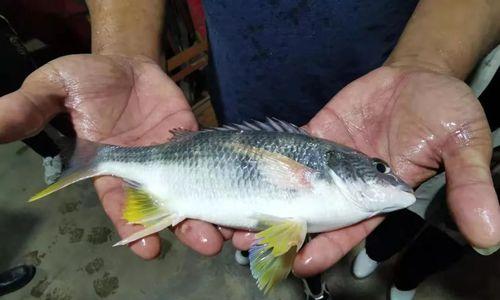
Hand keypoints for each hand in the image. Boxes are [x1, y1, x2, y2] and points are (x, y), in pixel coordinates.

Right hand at [0, 54, 229, 258]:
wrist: (125, 59)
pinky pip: (215, 163)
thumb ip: (29, 109)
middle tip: (208, 244)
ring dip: (215, 212)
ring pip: (198, 193)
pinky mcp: (198, 141)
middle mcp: (148, 173)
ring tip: (234, 231)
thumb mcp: (54, 87)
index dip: (135, 227)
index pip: (124, 207)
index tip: (149, 249)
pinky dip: (229, 179)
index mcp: (113, 171)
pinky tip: (244, 193)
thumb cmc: (88, 77)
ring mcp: (177, 158)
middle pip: (170, 209)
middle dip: (188, 228)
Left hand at [233, 65, 499, 276]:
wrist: (419, 73)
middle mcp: (346, 185)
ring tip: (233, 216)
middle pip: (309, 216)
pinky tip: (243, 174)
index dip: (324, 248)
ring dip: (264, 202)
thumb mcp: (463, 143)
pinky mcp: (312, 136)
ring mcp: (325, 161)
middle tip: (247, 241)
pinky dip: (266, 164)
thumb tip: (490, 231)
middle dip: (280, 230)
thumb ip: (469, 184)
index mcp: (378, 198)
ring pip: (291, 188)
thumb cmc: (445, 109)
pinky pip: (286, 152)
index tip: (299, 263)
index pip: (347, 232)